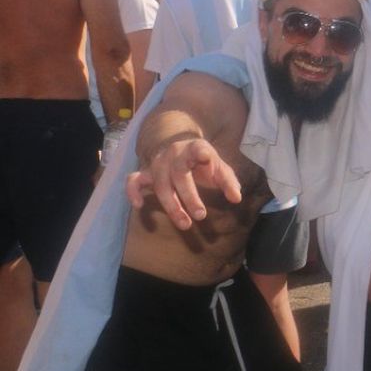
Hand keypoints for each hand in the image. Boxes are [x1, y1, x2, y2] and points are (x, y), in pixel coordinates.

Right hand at [126, 137, 241, 229]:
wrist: (179, 147)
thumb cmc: (203, 162)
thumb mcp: (219, 167)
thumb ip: (228, 181)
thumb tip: (236, 198)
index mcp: (195, 148)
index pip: (198, 149)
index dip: (201, 152)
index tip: (205, 156)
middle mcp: (174, 154)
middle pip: (179, 175)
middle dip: (190, 197)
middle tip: (201, 216)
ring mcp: (157, 163)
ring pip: (160, 184)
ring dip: (172, 206)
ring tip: (185, 224)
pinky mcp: (145, 172)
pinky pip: (133, 181)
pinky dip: (133, 192)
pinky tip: (139, 206)